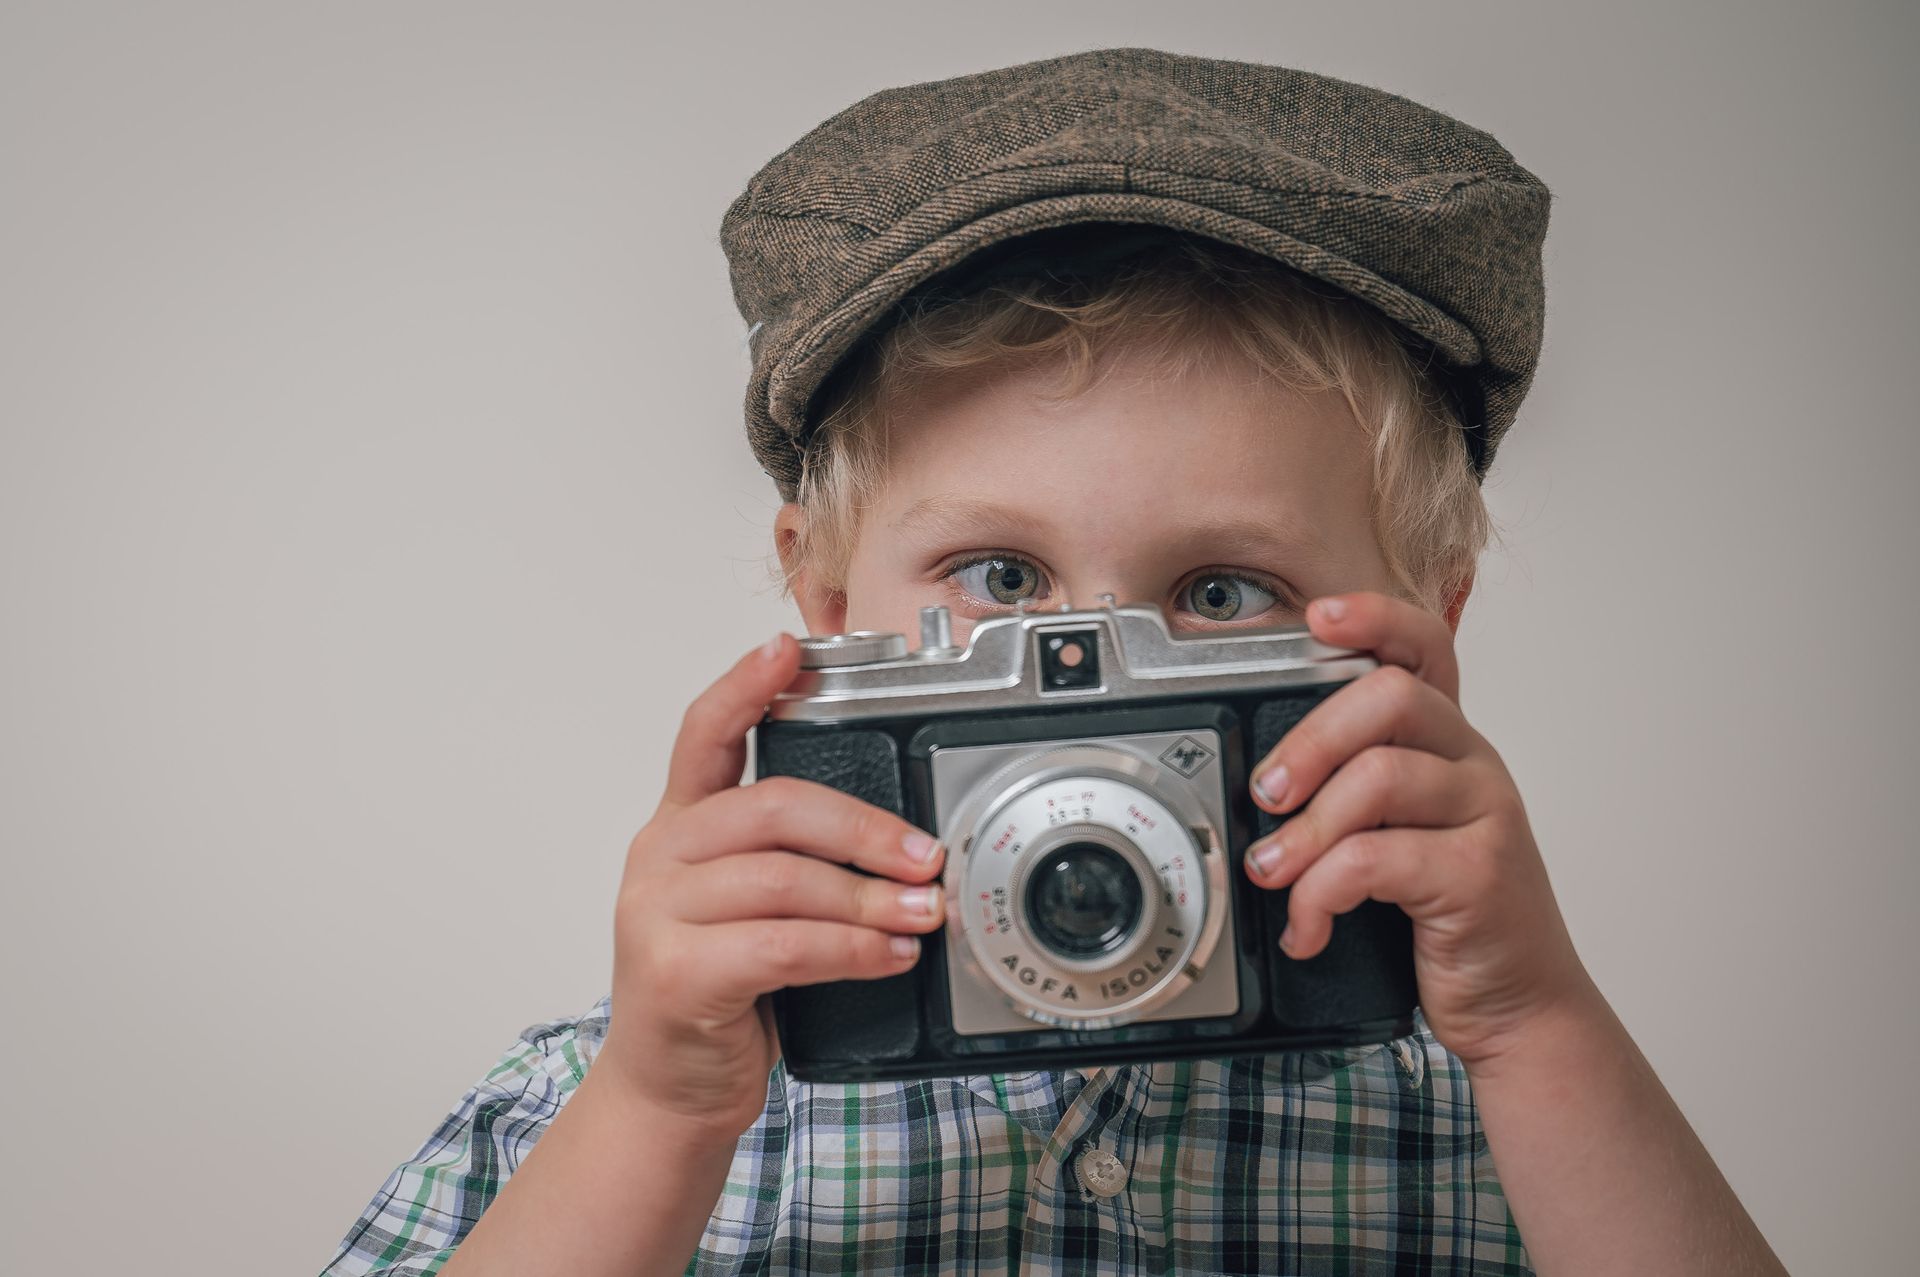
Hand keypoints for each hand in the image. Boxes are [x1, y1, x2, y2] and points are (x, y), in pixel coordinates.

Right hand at [596, 634, 947, 1140]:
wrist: (670, 1091)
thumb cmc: (721, 994)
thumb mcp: (750, 910)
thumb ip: (794, 862)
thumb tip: (900, 845)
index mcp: (679, 827)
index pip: (704, 734)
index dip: (746, 685)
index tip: (788, 649)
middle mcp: (660, 857)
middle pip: (772, 807)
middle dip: (864, 827)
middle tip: (925, 854)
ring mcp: (656, 913)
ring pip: (784, 879)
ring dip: (869, 898)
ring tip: (922, 915)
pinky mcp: (675, 972)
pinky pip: (782, 944)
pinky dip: (849, 949)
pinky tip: (887, 956)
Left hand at [1243, 591, 1593, 1069]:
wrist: (1519, 1009)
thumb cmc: (1446, 921)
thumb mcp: (1395, 841)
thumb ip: (1348, 799)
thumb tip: (1255, 790)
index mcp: (1447, 744)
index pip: (1425, 648)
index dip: (1374, 617)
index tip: (1317, 618)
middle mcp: (1474, 765)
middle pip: (1391, 697)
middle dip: (1310, 739)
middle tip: (1267, 792)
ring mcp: (1487, 816)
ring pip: (1380, 777)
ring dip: (1306, 829)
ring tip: (1273, 871)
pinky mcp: (1481, 874)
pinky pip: (1378, 859)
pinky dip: (1322, 893)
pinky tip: (1309, 926)